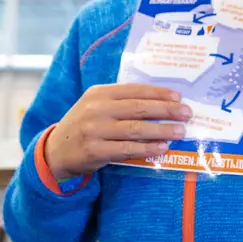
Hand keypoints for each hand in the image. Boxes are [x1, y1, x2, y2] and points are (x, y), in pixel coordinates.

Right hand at [44, 84, 191, 179]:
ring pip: (136, 129)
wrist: (56, 150)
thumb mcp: (97, 105)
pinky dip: (147, 148)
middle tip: (186, 113)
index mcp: (100, 93)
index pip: (136, 90)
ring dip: (162, 130)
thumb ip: (122, 101)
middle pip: (139, 108)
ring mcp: (95, 130)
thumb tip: (161, 101)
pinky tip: (162, 147)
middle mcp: (97, 109)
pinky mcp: (95, 151)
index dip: (159, 93)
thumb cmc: (85, 124)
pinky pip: (128, 149)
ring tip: (180, 131)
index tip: (179, 97)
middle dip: (166, 110)